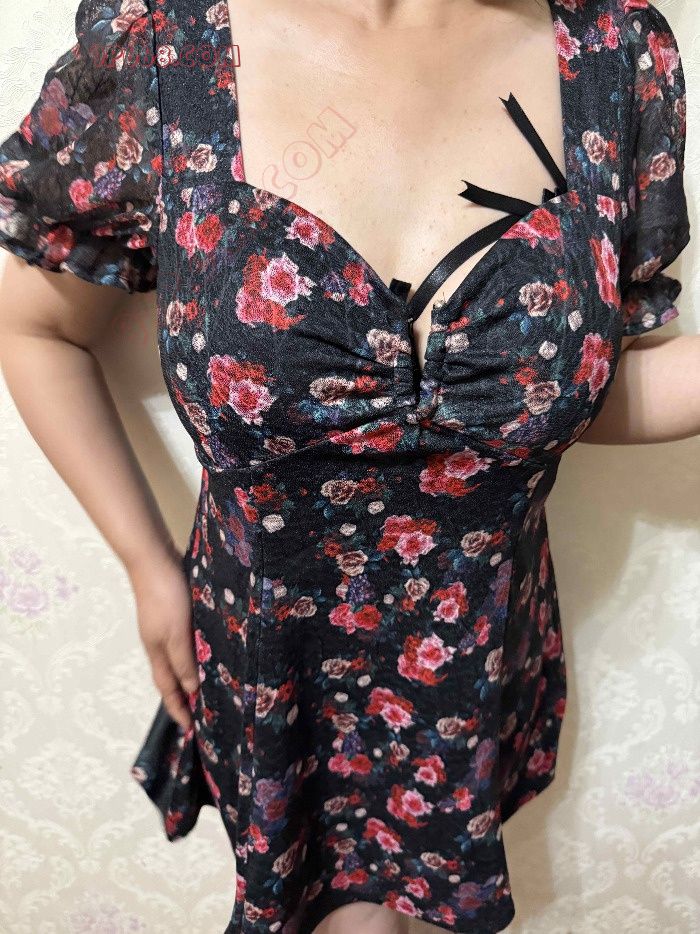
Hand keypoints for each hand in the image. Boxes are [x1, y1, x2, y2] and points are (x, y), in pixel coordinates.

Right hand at [129, 547, 198, 730]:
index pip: (168, 689)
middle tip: (204, 712)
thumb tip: (191, 690)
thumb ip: (183, 662)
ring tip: (211, 684)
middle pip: (172, 677)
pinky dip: (195, 652)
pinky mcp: (174, 612)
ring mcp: (165, 627)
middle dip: (185, 696)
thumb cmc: (165, 596)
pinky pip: (185, 641)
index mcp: (157, 652)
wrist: (154, 559)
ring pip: (179, 658)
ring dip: (191, 674)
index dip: (179, 709)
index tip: (191, 730)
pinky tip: (209, 648)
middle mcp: (159, 643)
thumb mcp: (176, 633)